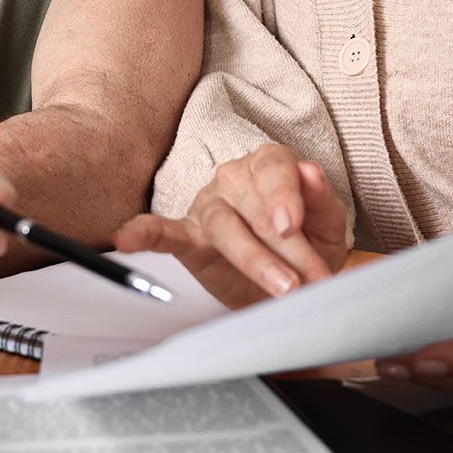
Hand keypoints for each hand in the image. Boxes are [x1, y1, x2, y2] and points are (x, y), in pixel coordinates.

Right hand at [113, 144, 348, 307]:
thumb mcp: (327, 225)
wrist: (291, 279)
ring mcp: (209, 207)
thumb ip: (322, 201)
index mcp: (270, 166)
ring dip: (253, 258)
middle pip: (253, 205)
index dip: (283, 196)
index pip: (275, 169)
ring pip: (223, 226)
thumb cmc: (308, 243)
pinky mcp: (189, 238)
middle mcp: (235, 179)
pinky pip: (163, 232)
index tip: (290, 225)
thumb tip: (310, 172)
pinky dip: (143, 234)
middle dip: (285, 246)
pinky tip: (125, 239)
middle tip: (307, 280)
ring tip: (282, 287)